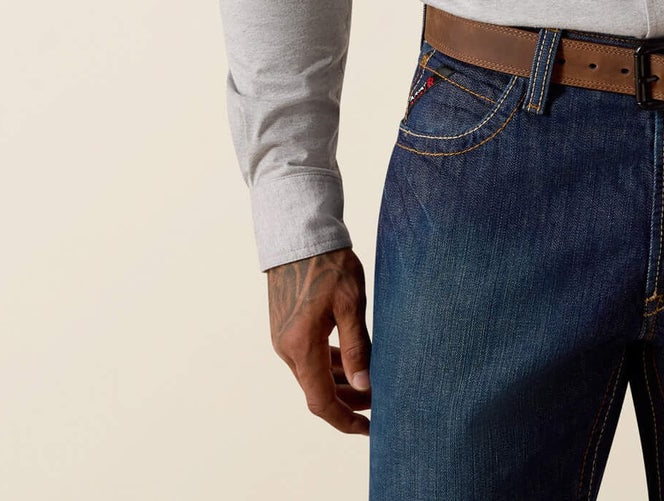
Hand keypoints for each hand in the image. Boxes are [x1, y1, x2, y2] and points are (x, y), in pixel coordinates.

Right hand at [266, 245, 371, 434]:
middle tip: (380, 402)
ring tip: (371, 383)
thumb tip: (366, 386)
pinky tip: (350, 362)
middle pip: (318, 391)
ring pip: (313, 375)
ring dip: (340, 383)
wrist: (299, 234)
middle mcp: (286, 349)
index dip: (345, 420)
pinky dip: (329, 366)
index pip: (322, 401)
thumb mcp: (350, 304)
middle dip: (349, 401)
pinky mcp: (286, 328)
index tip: (368, 429)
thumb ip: (358, 347)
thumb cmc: (328, 264)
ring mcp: (284, 339)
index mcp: (301, 347)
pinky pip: (308, 358)